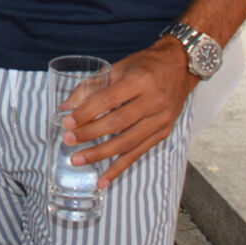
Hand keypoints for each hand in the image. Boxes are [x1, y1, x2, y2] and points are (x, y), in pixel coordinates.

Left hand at [60, 38, 193, 186]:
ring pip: (127, 142)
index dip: (86, 112)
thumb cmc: (146, 65)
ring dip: (100, 154)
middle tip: (68, 140)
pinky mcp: (163, 133)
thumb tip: (65, 107)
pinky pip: (138, 153)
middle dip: (90, 134)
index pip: (108, 100)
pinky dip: (119, 167)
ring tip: (78, 159)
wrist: (180, 67)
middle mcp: (154, 101)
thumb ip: (91, 86)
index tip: (67, 121)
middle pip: (117, 123)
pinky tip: (104, 179)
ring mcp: (161, 120)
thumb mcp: (118, 67)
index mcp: (140, 80)